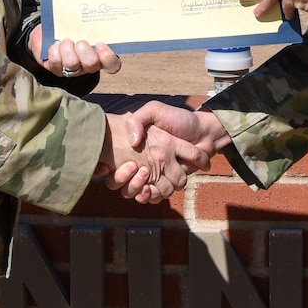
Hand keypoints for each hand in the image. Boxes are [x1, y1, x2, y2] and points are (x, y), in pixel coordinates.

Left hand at [30, 25, 120, 79]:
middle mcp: (88, 65)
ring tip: (64, 40)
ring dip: (67, 47)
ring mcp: (72, 69)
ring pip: (72, 63)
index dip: (108, 57)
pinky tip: (55, 45)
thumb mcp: (82, 23)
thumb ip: (89, 20)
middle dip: (83, 49)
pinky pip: (56, 62)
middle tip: (79, 41)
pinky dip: (55, 50)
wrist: (49, 34)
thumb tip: (92, 6)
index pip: (112, 64)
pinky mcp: (56, 69)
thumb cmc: (70, 28)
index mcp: (100, 54)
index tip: (100, 43)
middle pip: (92, 64)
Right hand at [110, 103, 231, 203]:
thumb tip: (131, 142)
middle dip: (124, 179)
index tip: (104, 166)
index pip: (111, 164)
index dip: (104, 168)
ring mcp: (155, 175)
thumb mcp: (155, 110)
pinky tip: (149, 188)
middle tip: (132, 167)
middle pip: (123, 182)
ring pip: (137, 191)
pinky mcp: (167, 184)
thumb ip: (138, 120)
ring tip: (142, 174)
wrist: (204, 131)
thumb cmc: (179, 119)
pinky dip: (150, 196)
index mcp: (137, 149)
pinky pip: (153, 197)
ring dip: (136, 188)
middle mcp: (143, 163)